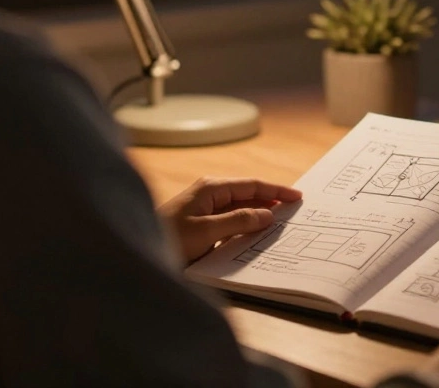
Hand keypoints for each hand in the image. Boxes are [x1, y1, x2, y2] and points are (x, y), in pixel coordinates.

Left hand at [158, 178, 301, 262]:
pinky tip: (256, 237)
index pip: (252, 185)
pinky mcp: (202, 227)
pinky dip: (245, 229)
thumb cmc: (168, 238)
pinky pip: (231, 224)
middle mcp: (210, 196)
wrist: (140, 254)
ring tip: (281, 224)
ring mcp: (206, 211)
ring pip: (240, 211)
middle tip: (294, 211)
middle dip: (271, 202)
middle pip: (248, 196)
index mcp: (211, 188)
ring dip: (259, 217)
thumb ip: (238, 221)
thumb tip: (267, 215)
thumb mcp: (206, 231)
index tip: (297, 197)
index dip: (276, 191)